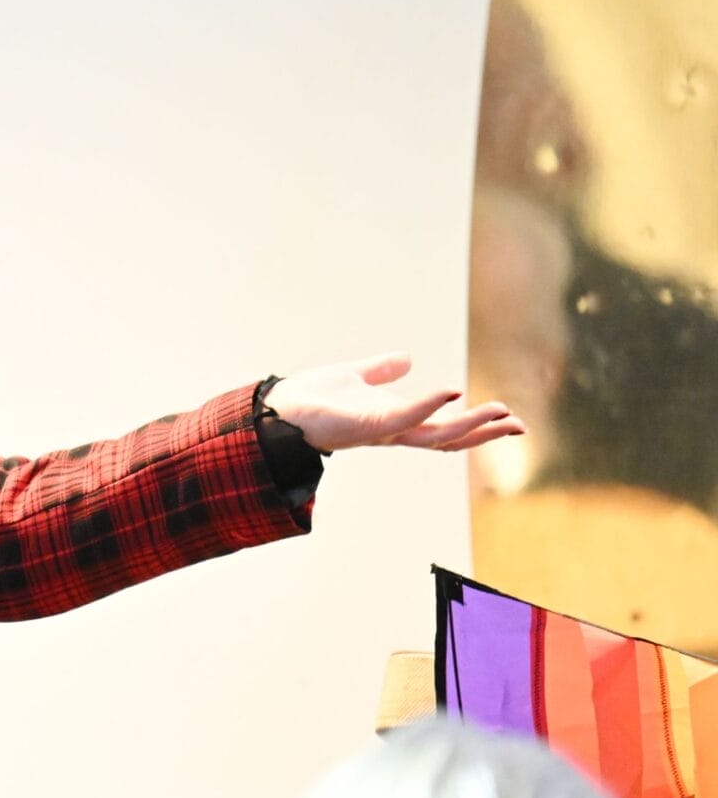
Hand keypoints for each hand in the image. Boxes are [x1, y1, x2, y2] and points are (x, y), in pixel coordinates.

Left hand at [266, 354, 523, 453]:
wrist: (276, 407)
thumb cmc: (311, 398)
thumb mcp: (355, 376)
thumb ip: (381, 370)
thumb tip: (406, 359)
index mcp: (394, 420)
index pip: (443, 427)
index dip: (475, 425)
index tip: (507, 417)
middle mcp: (393, 431)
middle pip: (449, 438)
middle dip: (485, 433)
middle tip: (520, 425)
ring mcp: (382, 431)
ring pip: (437, 435)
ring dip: (471, 424)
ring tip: (501, 413)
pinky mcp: (368, 425)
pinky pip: (406, 418)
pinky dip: (430, 405)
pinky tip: (451, 391)